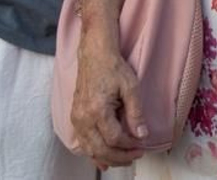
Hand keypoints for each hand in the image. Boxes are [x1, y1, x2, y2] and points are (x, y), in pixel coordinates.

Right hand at [69, 36, 147, 168]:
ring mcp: (77, 119)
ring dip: (107, 158)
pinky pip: (83, 143)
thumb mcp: (131, 87)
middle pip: (101, 149)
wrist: (94, 55)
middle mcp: (83, 118)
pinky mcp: (75, 118)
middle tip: (136, 156)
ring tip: (124, 160)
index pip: (115, 138)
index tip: (141, 145)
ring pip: (90, 149)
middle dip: (120, 157)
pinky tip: (103, 161)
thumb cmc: (113, 68)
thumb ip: (136, 113)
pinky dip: (94, 154)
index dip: (130, 145)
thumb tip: (142, 135)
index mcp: (97, 110)